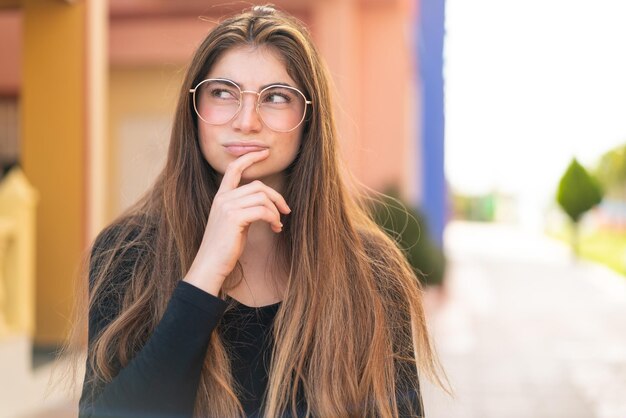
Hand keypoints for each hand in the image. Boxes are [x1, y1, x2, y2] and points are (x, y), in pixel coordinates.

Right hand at [183, 149, 290, 295]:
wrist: (211, 263)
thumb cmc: (224, 247)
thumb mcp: (234, 223)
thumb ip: (244, 209)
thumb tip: (265, 204)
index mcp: (221, 197)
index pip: (233, 169)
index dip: (249, 158)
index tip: (264, 153)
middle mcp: (223, 198)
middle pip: (258, 186)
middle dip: (276, 197)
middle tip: (286, 211)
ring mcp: (227, 206)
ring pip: (262, 197)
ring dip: (276, 211)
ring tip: (277, 224)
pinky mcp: (234, 217)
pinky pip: (263, 210)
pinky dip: (273, 218)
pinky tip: (275, 228)